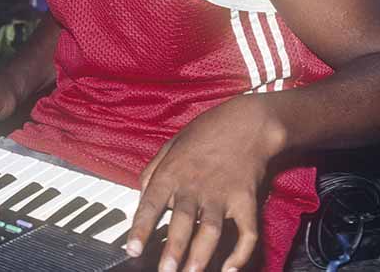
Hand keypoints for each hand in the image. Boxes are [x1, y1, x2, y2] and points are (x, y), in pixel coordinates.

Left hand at [126, 97, 283, 271]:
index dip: (140, 228)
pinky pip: (246, 232)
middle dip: (173, 250)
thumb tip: (141, 194)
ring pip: (210, 231)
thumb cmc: (207, 131)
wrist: (247, 122)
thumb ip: (153, 171)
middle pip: (182, 222)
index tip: (132, 249)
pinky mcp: (246, 201)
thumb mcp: (171, 144)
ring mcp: (222, 194)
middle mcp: (195, 185)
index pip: (151, 203)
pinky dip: (240, 253)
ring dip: (201, 256)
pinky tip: (230, 269)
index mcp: (173, 172)